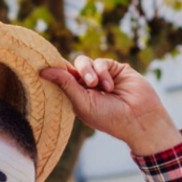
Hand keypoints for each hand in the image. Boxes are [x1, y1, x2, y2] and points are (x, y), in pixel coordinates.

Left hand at [39, 55, 181, 155]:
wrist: (139, 119)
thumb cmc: (109, 118)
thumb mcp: (82, 103)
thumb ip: (65, 84)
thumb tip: (44, 70)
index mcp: (76, 96)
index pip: (60, 79)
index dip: (53, 71)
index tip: (42, 66)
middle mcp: (87, 85)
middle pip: (71, 67)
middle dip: (76, 72)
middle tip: (86, 83)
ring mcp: (101, 76)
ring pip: (84, 62)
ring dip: (89, 71)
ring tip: (96, 85)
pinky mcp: (115, 69)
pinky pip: (101, 62)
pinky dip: (102, 72)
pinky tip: (109, 86)